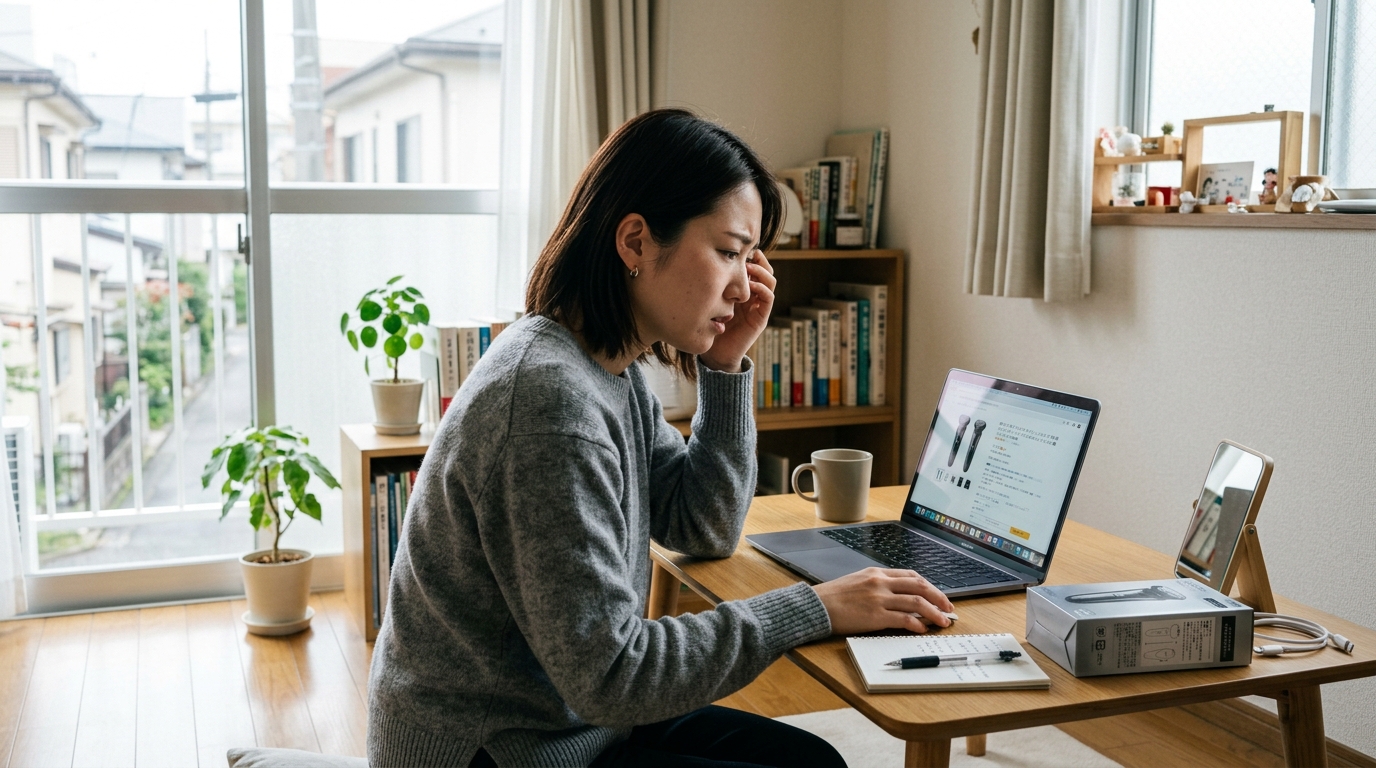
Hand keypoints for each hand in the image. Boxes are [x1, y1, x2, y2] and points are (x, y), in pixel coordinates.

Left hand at [700, 250, 774, 372]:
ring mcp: (758, 306)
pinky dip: (762, 289)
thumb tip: (700, 258)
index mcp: (742, 290)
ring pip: (770, 282)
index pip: (754, 267)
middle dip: (758, 260)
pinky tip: (750, 286)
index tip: (739, 249)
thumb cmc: (708, 324)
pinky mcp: (760, 318)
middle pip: (765, 270)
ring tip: (748, 268)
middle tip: (747, 255)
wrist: (715, 353)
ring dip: (761, 272)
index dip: (750, 256)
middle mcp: (753, 296)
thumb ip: (712, 283)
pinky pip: (768, 299)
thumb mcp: (709, 297)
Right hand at [812, 568, 954, 634]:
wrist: (817, 606)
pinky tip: (922, 629)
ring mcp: (878, 599)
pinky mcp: (875, 616)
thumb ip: (878, 585)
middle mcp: (880, 583)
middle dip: (938, 597)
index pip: (911, 575)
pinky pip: (903, 619)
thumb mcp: (858, 581)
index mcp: (877, 573)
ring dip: (934, 612)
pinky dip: (917, 624)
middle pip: (919, 585)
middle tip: (949, 608)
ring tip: (943, 621)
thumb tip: (899, 597)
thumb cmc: (834, 597)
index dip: (929, 586)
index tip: (938, 596)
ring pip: (916, 602)